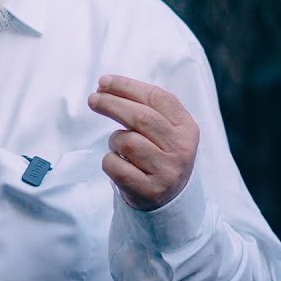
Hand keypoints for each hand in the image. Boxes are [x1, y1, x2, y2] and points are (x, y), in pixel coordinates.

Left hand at [88, 74, 198, 210]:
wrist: (169, 198)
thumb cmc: (158, 154)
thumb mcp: (165, 129)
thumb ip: (145, 107)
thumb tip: (106, 87)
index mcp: (187, 128)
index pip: (157, 98)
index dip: (127, 86)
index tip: (103, 82)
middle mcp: (181, 149)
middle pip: (140, 117)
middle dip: (112, 103)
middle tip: (93, 99)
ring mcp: (167, 172)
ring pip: (126, 142)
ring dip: (115, 140)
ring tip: (120, 147)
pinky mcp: (149, 191)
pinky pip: (115, 166)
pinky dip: (109, 161)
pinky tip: (119, 164)